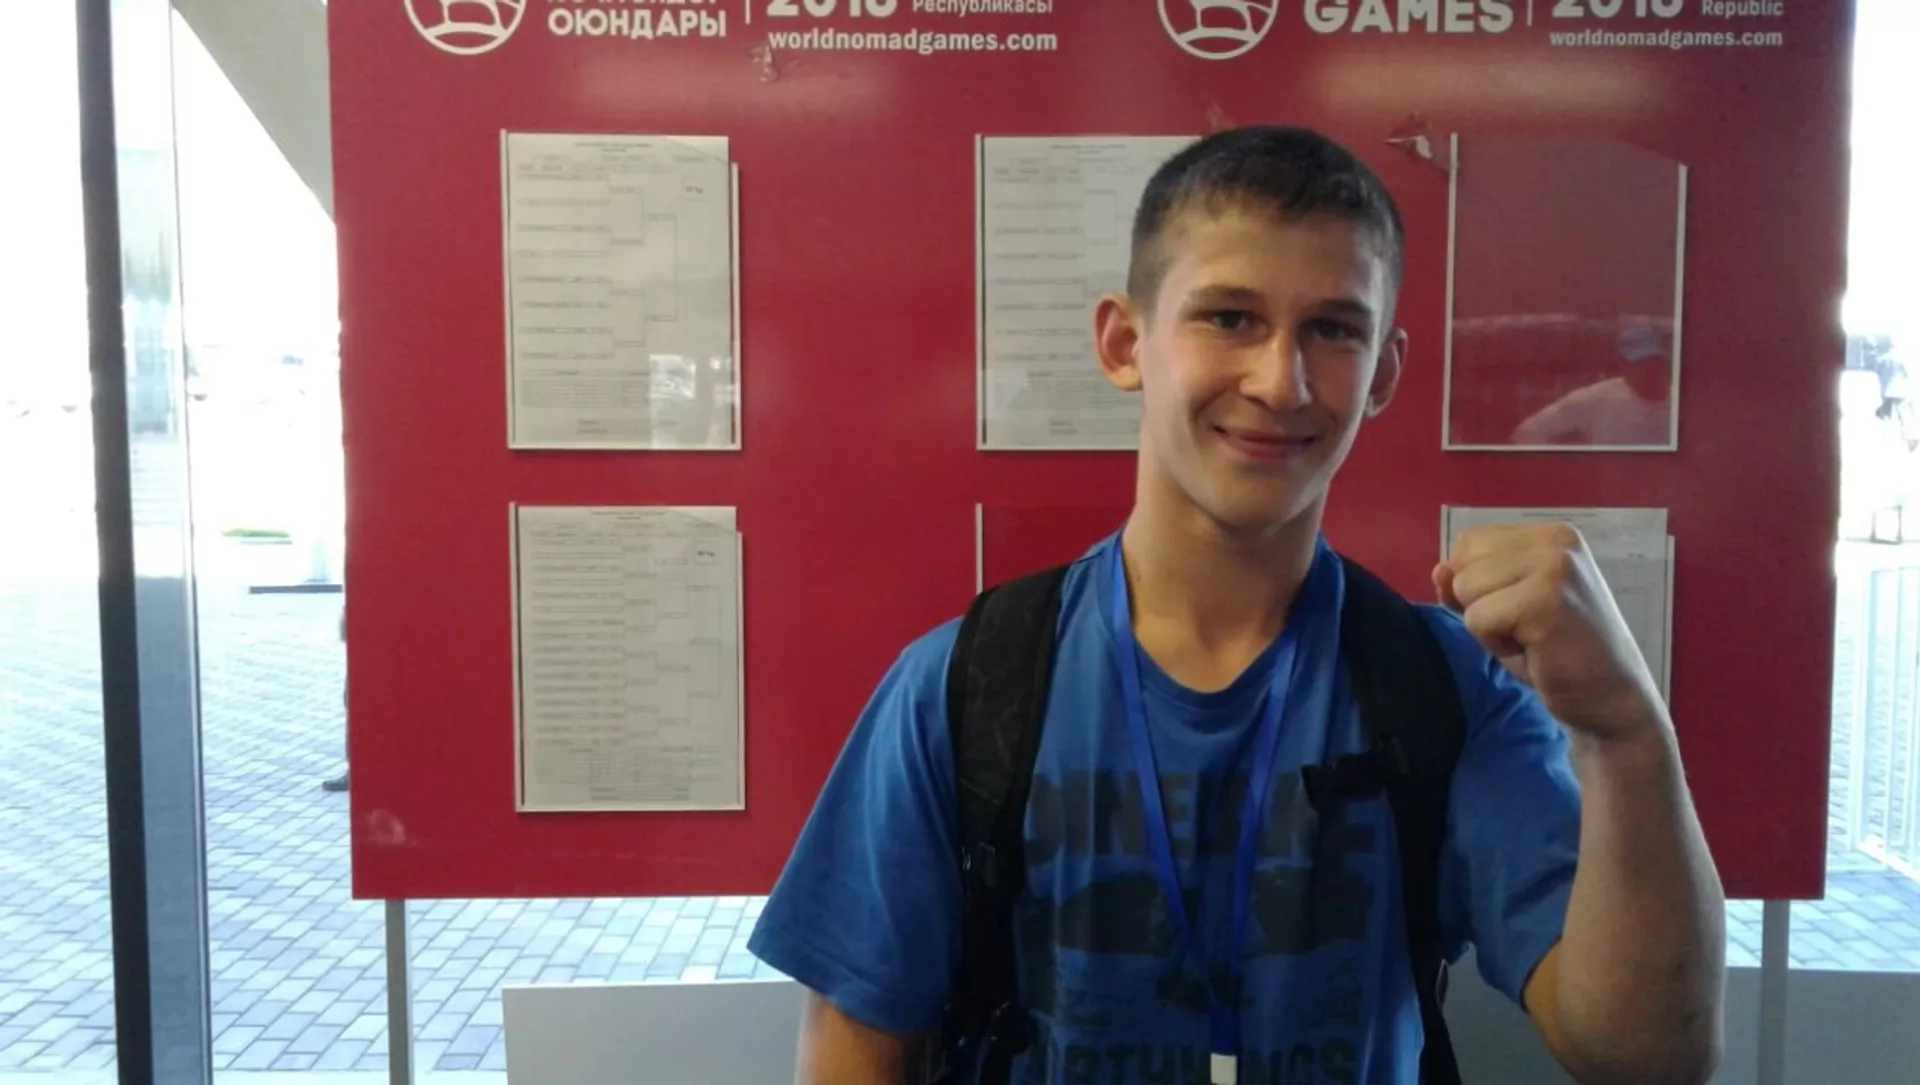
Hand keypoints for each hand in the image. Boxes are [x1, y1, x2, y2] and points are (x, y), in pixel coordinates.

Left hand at [1434, 522, 1664, 738]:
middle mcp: (1556, 542)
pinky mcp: (1544, 602)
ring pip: (1465, 589)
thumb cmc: (1558, 652)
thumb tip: (1439, 570)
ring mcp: (1553, 568)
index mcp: (1551, 534)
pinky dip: (1496, 645)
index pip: (1470, 542)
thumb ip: (1471, 582)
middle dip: (1481, 605)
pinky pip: (1477, 619)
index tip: (1517, 609)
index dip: (1475, 584)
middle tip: (1527, 629)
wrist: (1611, 698)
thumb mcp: (1507, 606)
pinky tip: (1536, 651)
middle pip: (1463, 564)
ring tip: (1532, 639)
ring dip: (1488, 627)